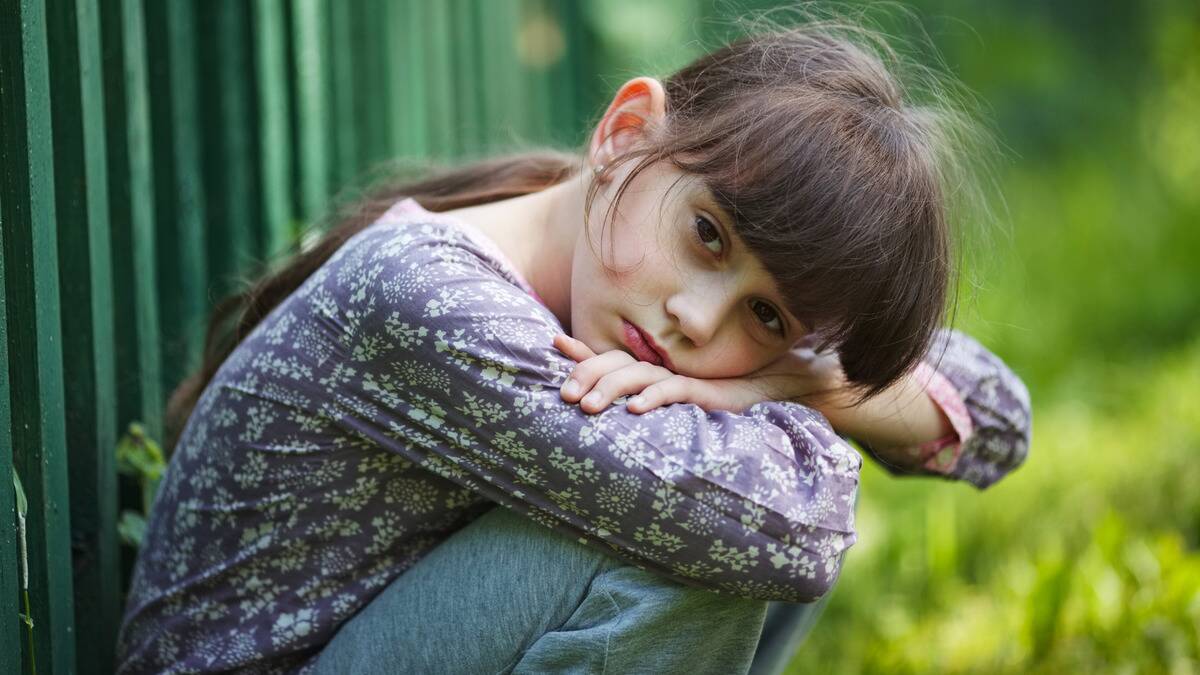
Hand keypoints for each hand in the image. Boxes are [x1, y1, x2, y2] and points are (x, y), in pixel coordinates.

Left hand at [553, 333, 828, 414]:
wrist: (769, 390)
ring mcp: (680, 376)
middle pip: (615, 364)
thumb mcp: (675, 397)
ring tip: (587, 407)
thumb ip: (646, 394)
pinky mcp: (702, 390)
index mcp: (651, 367)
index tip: (555, 342)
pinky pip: (673, 391)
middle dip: (585, 376)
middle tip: (564, 395)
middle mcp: (662, 367)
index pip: (609, 355)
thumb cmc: (720, 396)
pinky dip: (653, 398)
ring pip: (637, 377)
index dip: (582, 350)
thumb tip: (616, 406)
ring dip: (609, 390)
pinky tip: (634, 409)